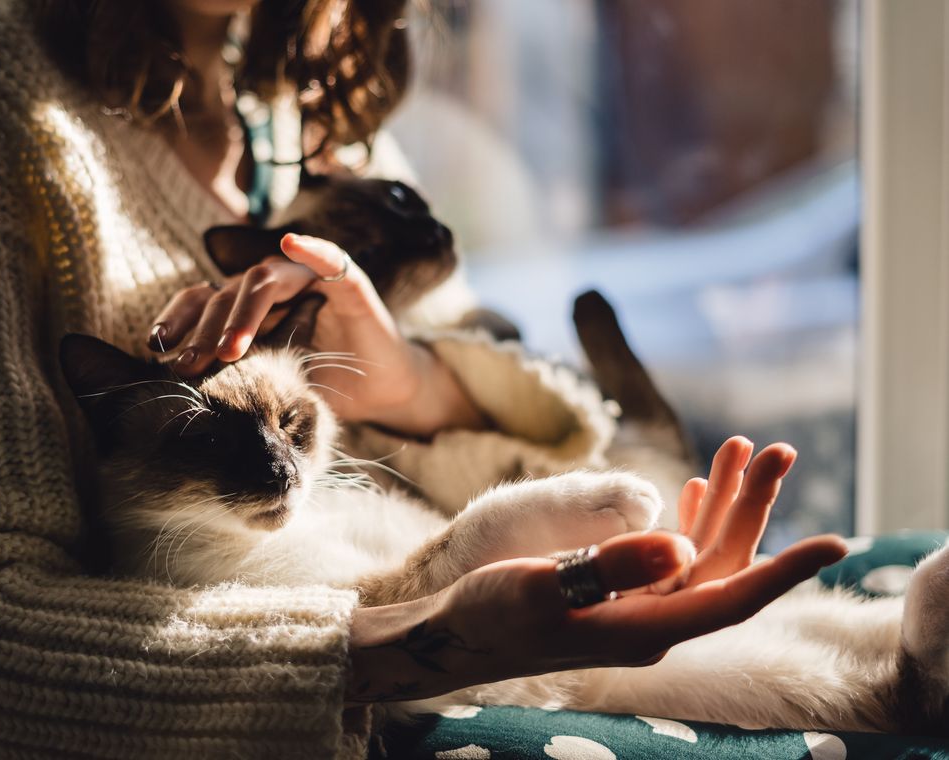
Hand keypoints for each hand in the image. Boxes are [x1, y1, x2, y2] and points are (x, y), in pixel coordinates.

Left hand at [148, 234, 483, 434]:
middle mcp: (273, 286)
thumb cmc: (320, 386)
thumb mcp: (266, 382)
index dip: (176, 318)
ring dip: (243, 313)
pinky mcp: (349, 282)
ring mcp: (309, 279)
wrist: (381, 393)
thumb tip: (174, 390)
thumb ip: (230, 375)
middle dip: (204, 330)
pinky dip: (311, 248)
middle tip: (189, 365)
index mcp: (247, 307)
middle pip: (227, 292)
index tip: (155, 347)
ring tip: (228, 349)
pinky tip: (292, 243)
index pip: (202, 300)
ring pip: (264, 278)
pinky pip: (330, 259)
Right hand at [346, 438, 846, 702]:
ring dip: (722, 505)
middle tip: (777, 450)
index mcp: (643, 628)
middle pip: (723, 564)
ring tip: (741, 450)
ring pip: (700, 556)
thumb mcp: (543, 589)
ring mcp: (637, 610)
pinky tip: (695, 490)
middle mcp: (652, 622)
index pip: (731, 598)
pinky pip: (671, 558)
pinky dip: (688, 521)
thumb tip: (680, 546)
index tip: (836, 543)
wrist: (454, 635)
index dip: (785, 570)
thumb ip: (610, 569)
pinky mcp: (618, 597)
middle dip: (753, 507)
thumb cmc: (488, 615)